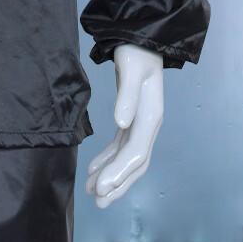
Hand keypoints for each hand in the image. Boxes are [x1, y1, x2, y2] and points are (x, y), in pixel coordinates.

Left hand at [86, 44, 163, 207]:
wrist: (142, 40)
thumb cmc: (136, 53)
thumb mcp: (130, 69)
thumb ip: (126, 95)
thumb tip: (122, 122)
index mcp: (151, 117)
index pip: (135, 153)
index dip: (119, 173)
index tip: (101, 188)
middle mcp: (148, 125)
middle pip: (135, 163)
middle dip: (117, 184)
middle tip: (98, 201)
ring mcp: (140, 124)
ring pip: (127, 159)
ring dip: (111, 176)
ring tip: (92, 192)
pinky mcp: (131, 120)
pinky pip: (120, 147)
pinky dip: (107, 160)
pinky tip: (93, 170)